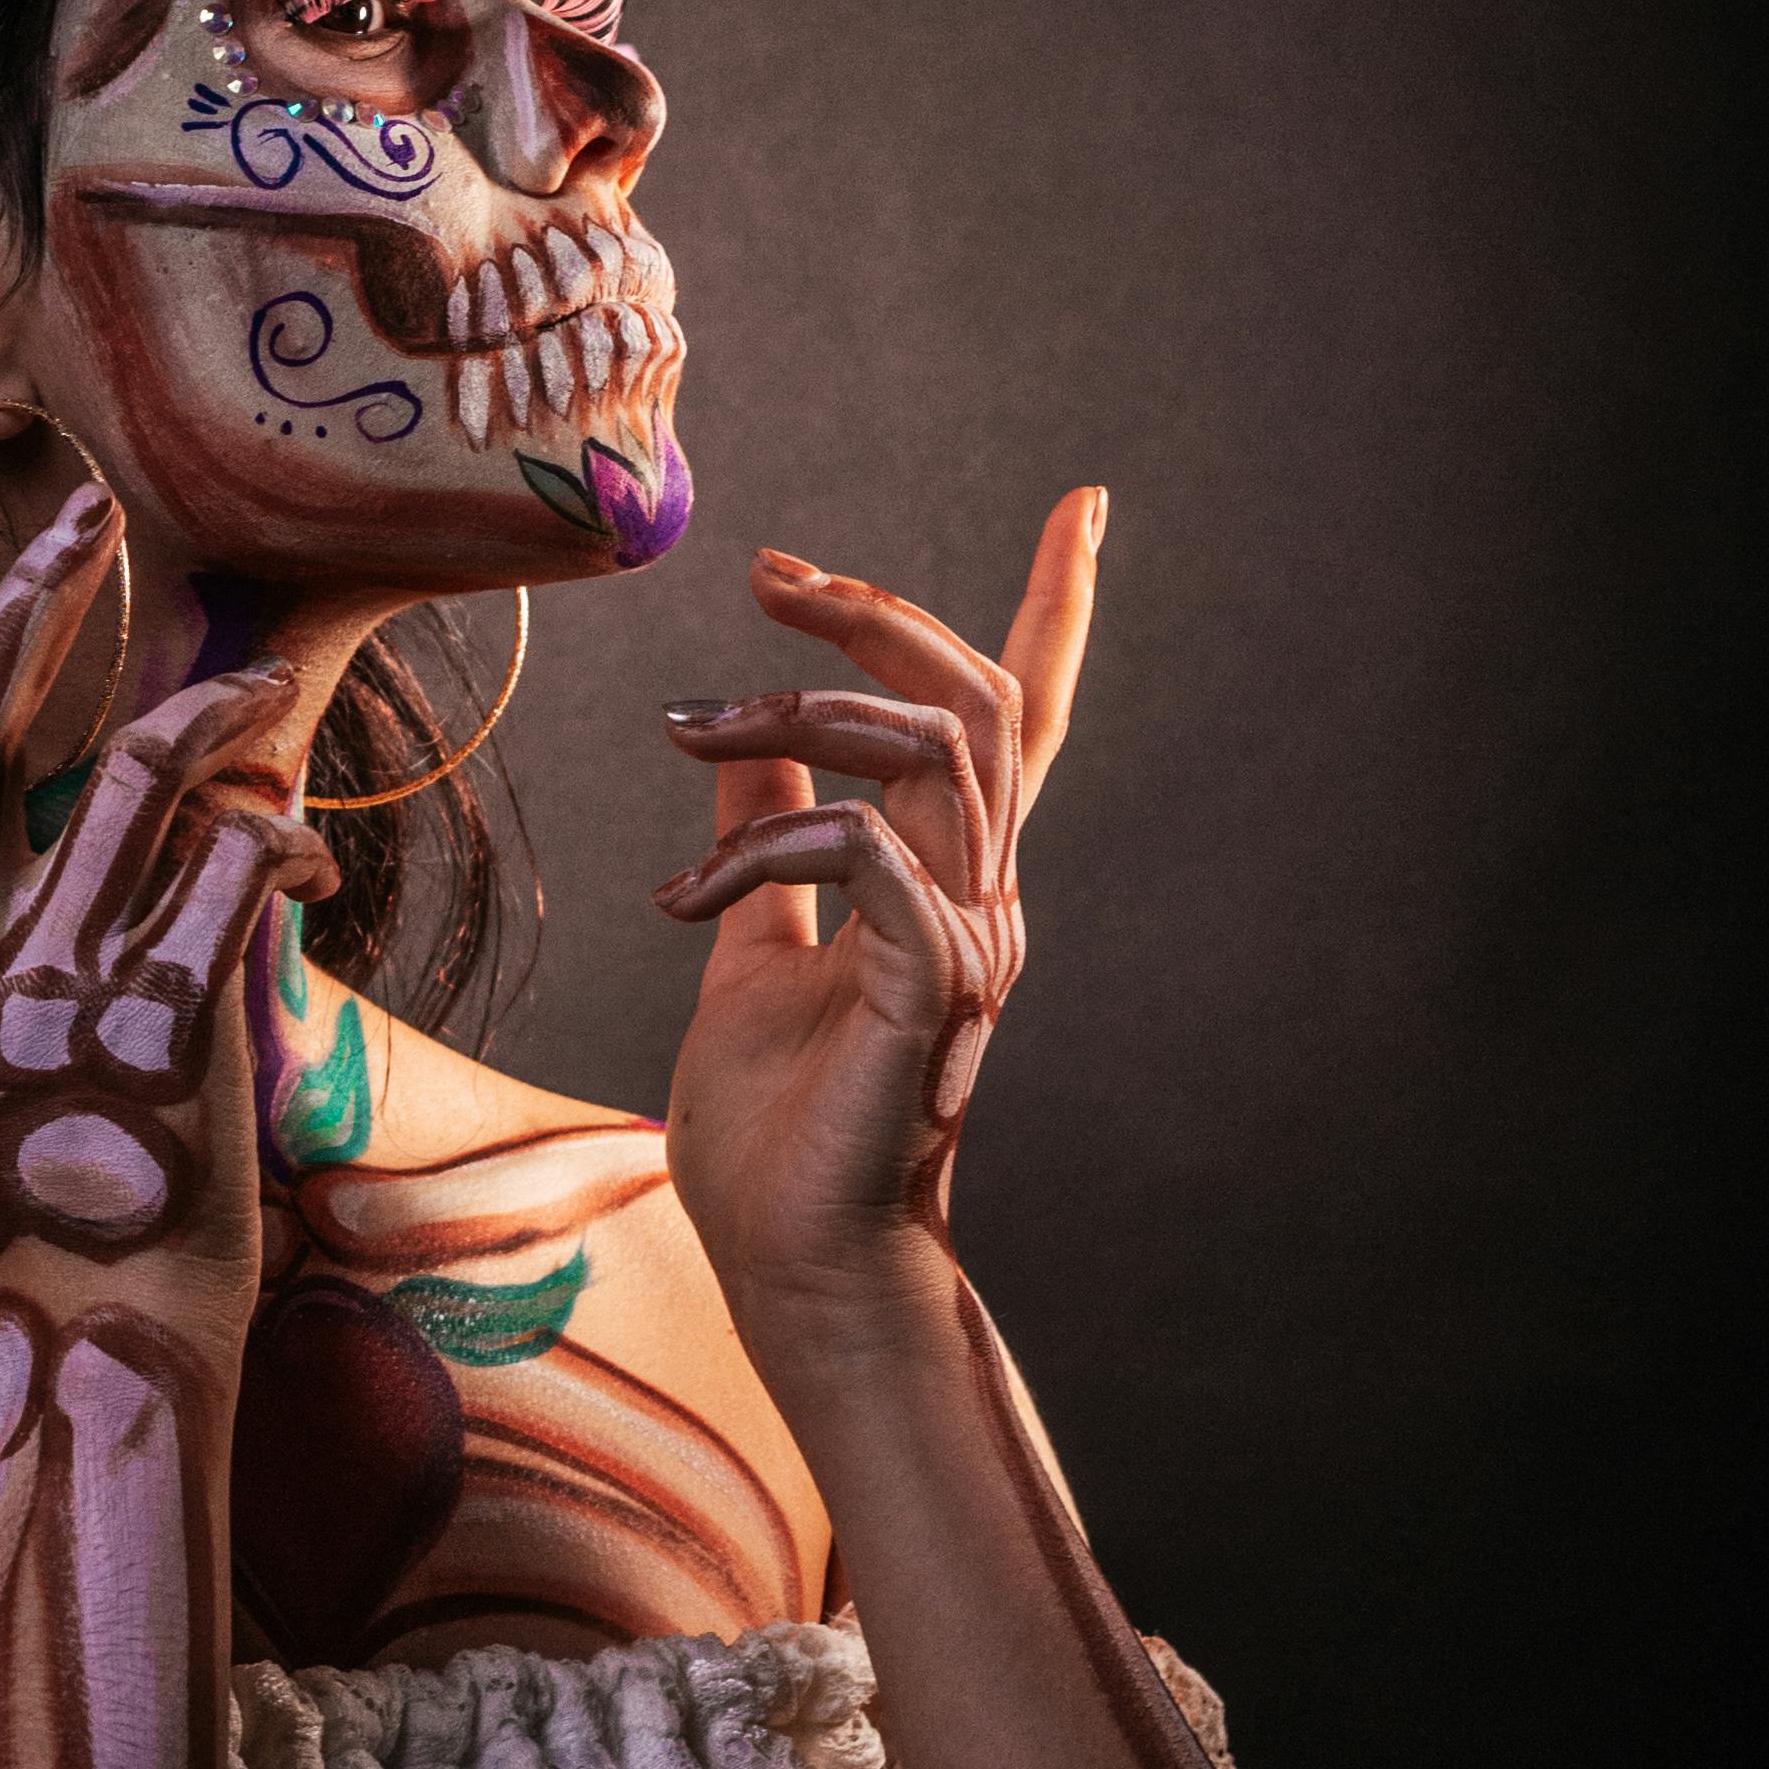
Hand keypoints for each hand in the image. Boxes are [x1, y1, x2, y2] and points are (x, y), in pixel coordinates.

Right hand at [0, 475, 331, 1303]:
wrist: (97, 1342)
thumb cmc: (33, 1207)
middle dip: (24, 595)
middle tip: (84, 505)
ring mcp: (52, 998)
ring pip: (119, 776)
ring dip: (196, 702)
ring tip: (246, 675)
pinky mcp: (164, 1033)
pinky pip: (227, 869)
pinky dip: (272, 832)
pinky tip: (305, 848)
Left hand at [650, 488, 1104, 1331]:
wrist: (787, 1264)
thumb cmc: (776, 1129)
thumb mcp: (752, 941)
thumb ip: (763, 834)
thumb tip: (744, 740)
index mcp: (949, 877)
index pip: (1025, 717)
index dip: (1058, 608)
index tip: (1085, 503)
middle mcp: (979, 895)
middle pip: (975, 698)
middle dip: (877, 613)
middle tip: (768, 579)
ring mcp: (964, 944)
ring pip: (928, 751)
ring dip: (795, 715)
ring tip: (684, 736)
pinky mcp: (925, 997)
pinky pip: (881, 858)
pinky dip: (783, 839)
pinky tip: (692, 885)